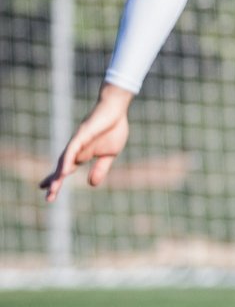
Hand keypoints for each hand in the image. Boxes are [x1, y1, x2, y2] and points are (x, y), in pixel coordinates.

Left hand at [40, 83, 133, 202]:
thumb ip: (100, 168)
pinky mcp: (81, 135)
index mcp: (81, 154)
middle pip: (61, 168)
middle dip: (55, 182)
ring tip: (53, 188)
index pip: (65, 169)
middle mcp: (75, 149)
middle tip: (49, 197)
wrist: (116, 109)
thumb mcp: (110, 154)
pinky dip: (67, 161)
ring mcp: (76, 142)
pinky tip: (64, 171)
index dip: (56, 179)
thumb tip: (91, 184)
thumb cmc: (113, 128)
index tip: (46, 190)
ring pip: (64, 161)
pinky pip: (72, 150)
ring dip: (59, 175)